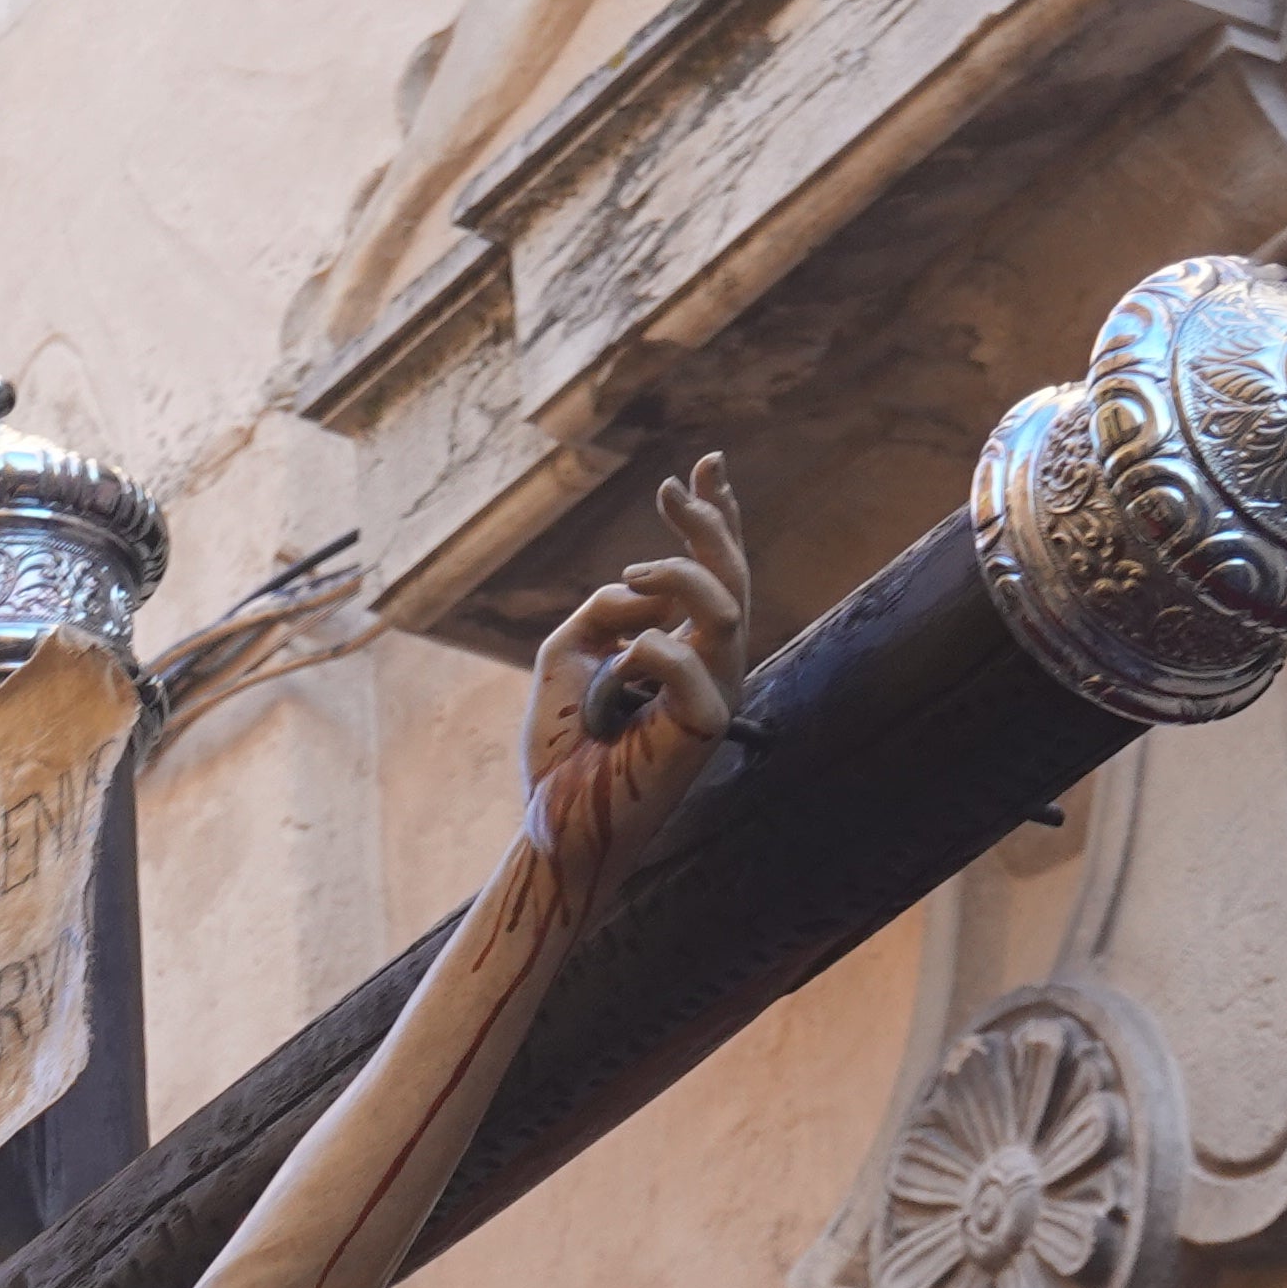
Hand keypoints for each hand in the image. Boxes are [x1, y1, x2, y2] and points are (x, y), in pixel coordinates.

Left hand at [517, 453, 744, 909]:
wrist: (555, 823)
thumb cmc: (562, 750)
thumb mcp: (567, 655)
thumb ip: (602, 611)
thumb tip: (640, 593)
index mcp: (683, 648)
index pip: (713, 572)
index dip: (714, 516)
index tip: (704, 464)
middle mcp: (710, 667)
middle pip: (731, 577)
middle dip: (707, 524)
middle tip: (668, 490)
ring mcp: (713, 697)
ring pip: (727, 608)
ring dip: (678, 577)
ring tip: (628, 576)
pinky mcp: (704, 729)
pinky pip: (688, 665)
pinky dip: (648, 653)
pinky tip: (621, 673)